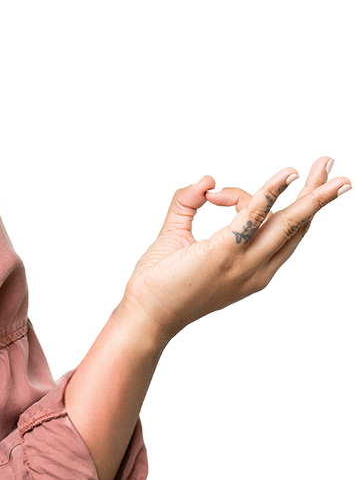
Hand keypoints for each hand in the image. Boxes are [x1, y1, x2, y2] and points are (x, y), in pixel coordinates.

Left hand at [121, 156, 351, 345]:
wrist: (146, 312)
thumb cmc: (160, 281)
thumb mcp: (176, 236)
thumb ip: (188, 205)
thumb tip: (205, 180)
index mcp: (253, 269)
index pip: (275, 230)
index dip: (254, 200)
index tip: (211, 192)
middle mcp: (257, 268)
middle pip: (296, 227)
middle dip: (317, 197)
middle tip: (333, 170)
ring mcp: (245, 263)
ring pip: (288, 222)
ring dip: (311, 194)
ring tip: (326, 167)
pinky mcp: (226, 254)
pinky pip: (254, 216)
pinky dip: (269, 193)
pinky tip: (285, 176)